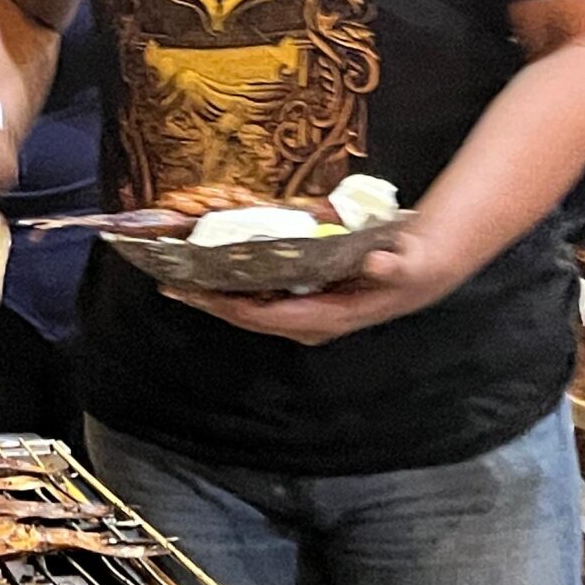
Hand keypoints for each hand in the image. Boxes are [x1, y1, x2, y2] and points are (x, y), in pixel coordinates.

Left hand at [158, 224, 469, 347]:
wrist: (415, 272)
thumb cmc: (405, 268)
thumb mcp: (404, 265)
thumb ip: (392, 266)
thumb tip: (378, 262)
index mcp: (322, 317)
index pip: (263, 316)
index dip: (228, 305)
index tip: (195, 290)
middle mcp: (304, 322)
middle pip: (245, 315)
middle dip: (208, 301)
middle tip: (168, 283)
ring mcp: (299, 315)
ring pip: (246, 309)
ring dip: (213, 296)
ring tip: (176, 278)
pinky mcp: (297, 302)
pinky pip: (256, 299)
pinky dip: (230, 287)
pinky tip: (208, 272)